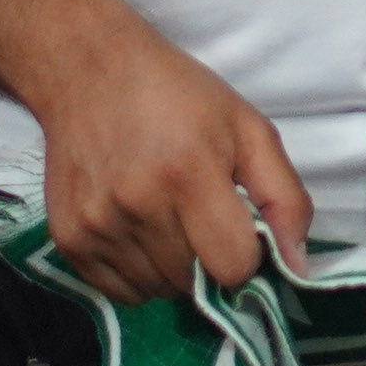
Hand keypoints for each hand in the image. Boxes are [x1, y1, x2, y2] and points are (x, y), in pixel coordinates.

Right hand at [24, 11, 314, 301]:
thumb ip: (285, 199)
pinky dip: (139, 275)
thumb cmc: (179, 97)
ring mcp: (96, 226)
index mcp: (188, 174)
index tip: (243, 231)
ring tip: (170, 219)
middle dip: (210, 261)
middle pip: (193, 284)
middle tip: (204, 218)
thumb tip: (298, 267)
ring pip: (157, 292)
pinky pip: (119, 293)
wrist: (91, 72)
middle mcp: (137, 206)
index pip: (232, 266)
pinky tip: (140, 231)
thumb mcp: (249, 129)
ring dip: (174, 271)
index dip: (248, 256)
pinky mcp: (67, 240)